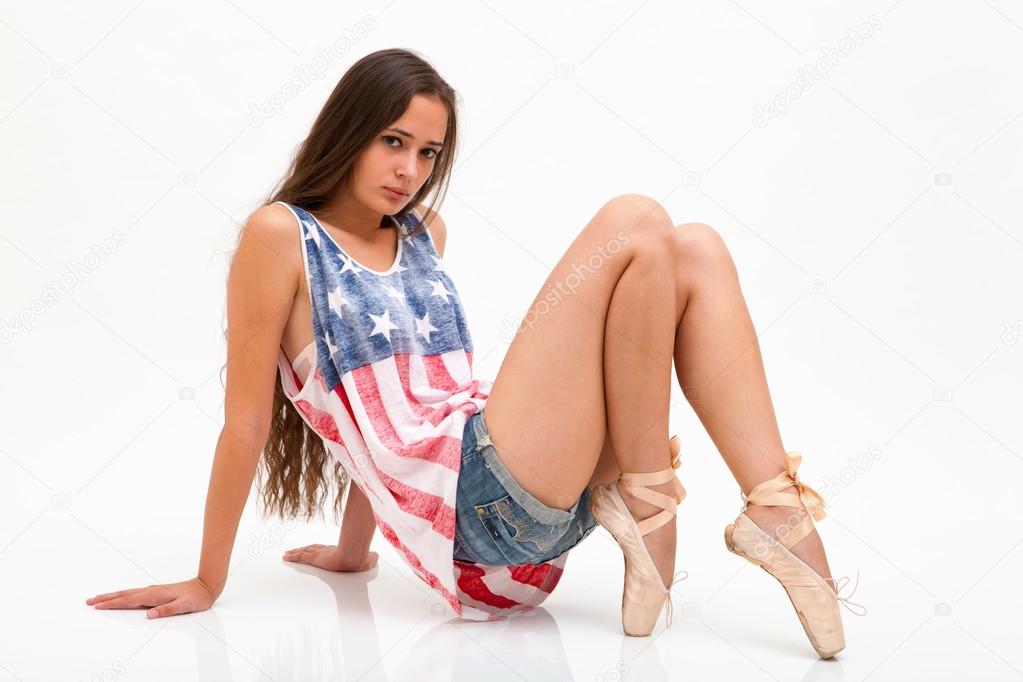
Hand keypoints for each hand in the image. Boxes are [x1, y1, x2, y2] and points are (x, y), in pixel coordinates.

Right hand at [86, 577, 217, 618]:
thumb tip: (149, 614)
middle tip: (89, 601)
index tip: (97, 606)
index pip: (129, 600)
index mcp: (155, 595)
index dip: (112, 604)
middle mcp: (151, 591)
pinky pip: (135, 593)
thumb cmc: (196, 597)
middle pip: (124, 595)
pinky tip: (121, 597)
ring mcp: (153, 591)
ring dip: (112, 596)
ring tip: (99, 598)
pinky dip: (124, 595)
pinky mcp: (157, 592)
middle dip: (106, 598)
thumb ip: (167, 610)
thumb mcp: (184, 606)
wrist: (206, 586)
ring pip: (128, 593)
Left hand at [282, 544, 377, 571]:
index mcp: (338, 550)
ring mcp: (320, 554)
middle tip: (296, 550)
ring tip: (286, 554)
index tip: (314, 549)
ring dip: (295, 552)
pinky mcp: (315, 559)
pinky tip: (285, 557)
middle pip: (312, 549)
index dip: (319, 548)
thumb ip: (371, 557)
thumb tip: (375, 556)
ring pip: (304, 552)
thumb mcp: (370, 559)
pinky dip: (292, 557)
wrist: (355, 556)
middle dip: (304, 549)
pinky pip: (300, 557)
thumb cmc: (362, 558)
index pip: (325, 549)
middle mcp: (327, 550)